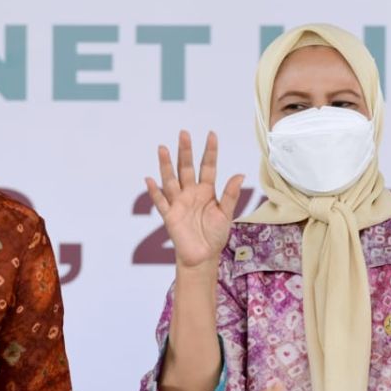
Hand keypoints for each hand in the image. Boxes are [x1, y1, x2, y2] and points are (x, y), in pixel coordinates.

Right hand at [146, 131, 244, 270]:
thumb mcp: (226, 214)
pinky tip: (150, 180)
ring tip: (163, 148)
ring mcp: (178, 203)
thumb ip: (230, 195)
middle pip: (187, 168)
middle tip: (184, 133)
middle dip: (185, 151)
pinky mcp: (170, 216)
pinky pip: (161, 202)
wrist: (203, 256)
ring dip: (166, 165)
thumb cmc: (215, 235)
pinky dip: (155, 192)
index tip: (211, 134)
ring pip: (171, 180)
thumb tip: (240, 175)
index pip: (208, 167)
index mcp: (206, 191)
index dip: (210, 151)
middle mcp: (191, 193)